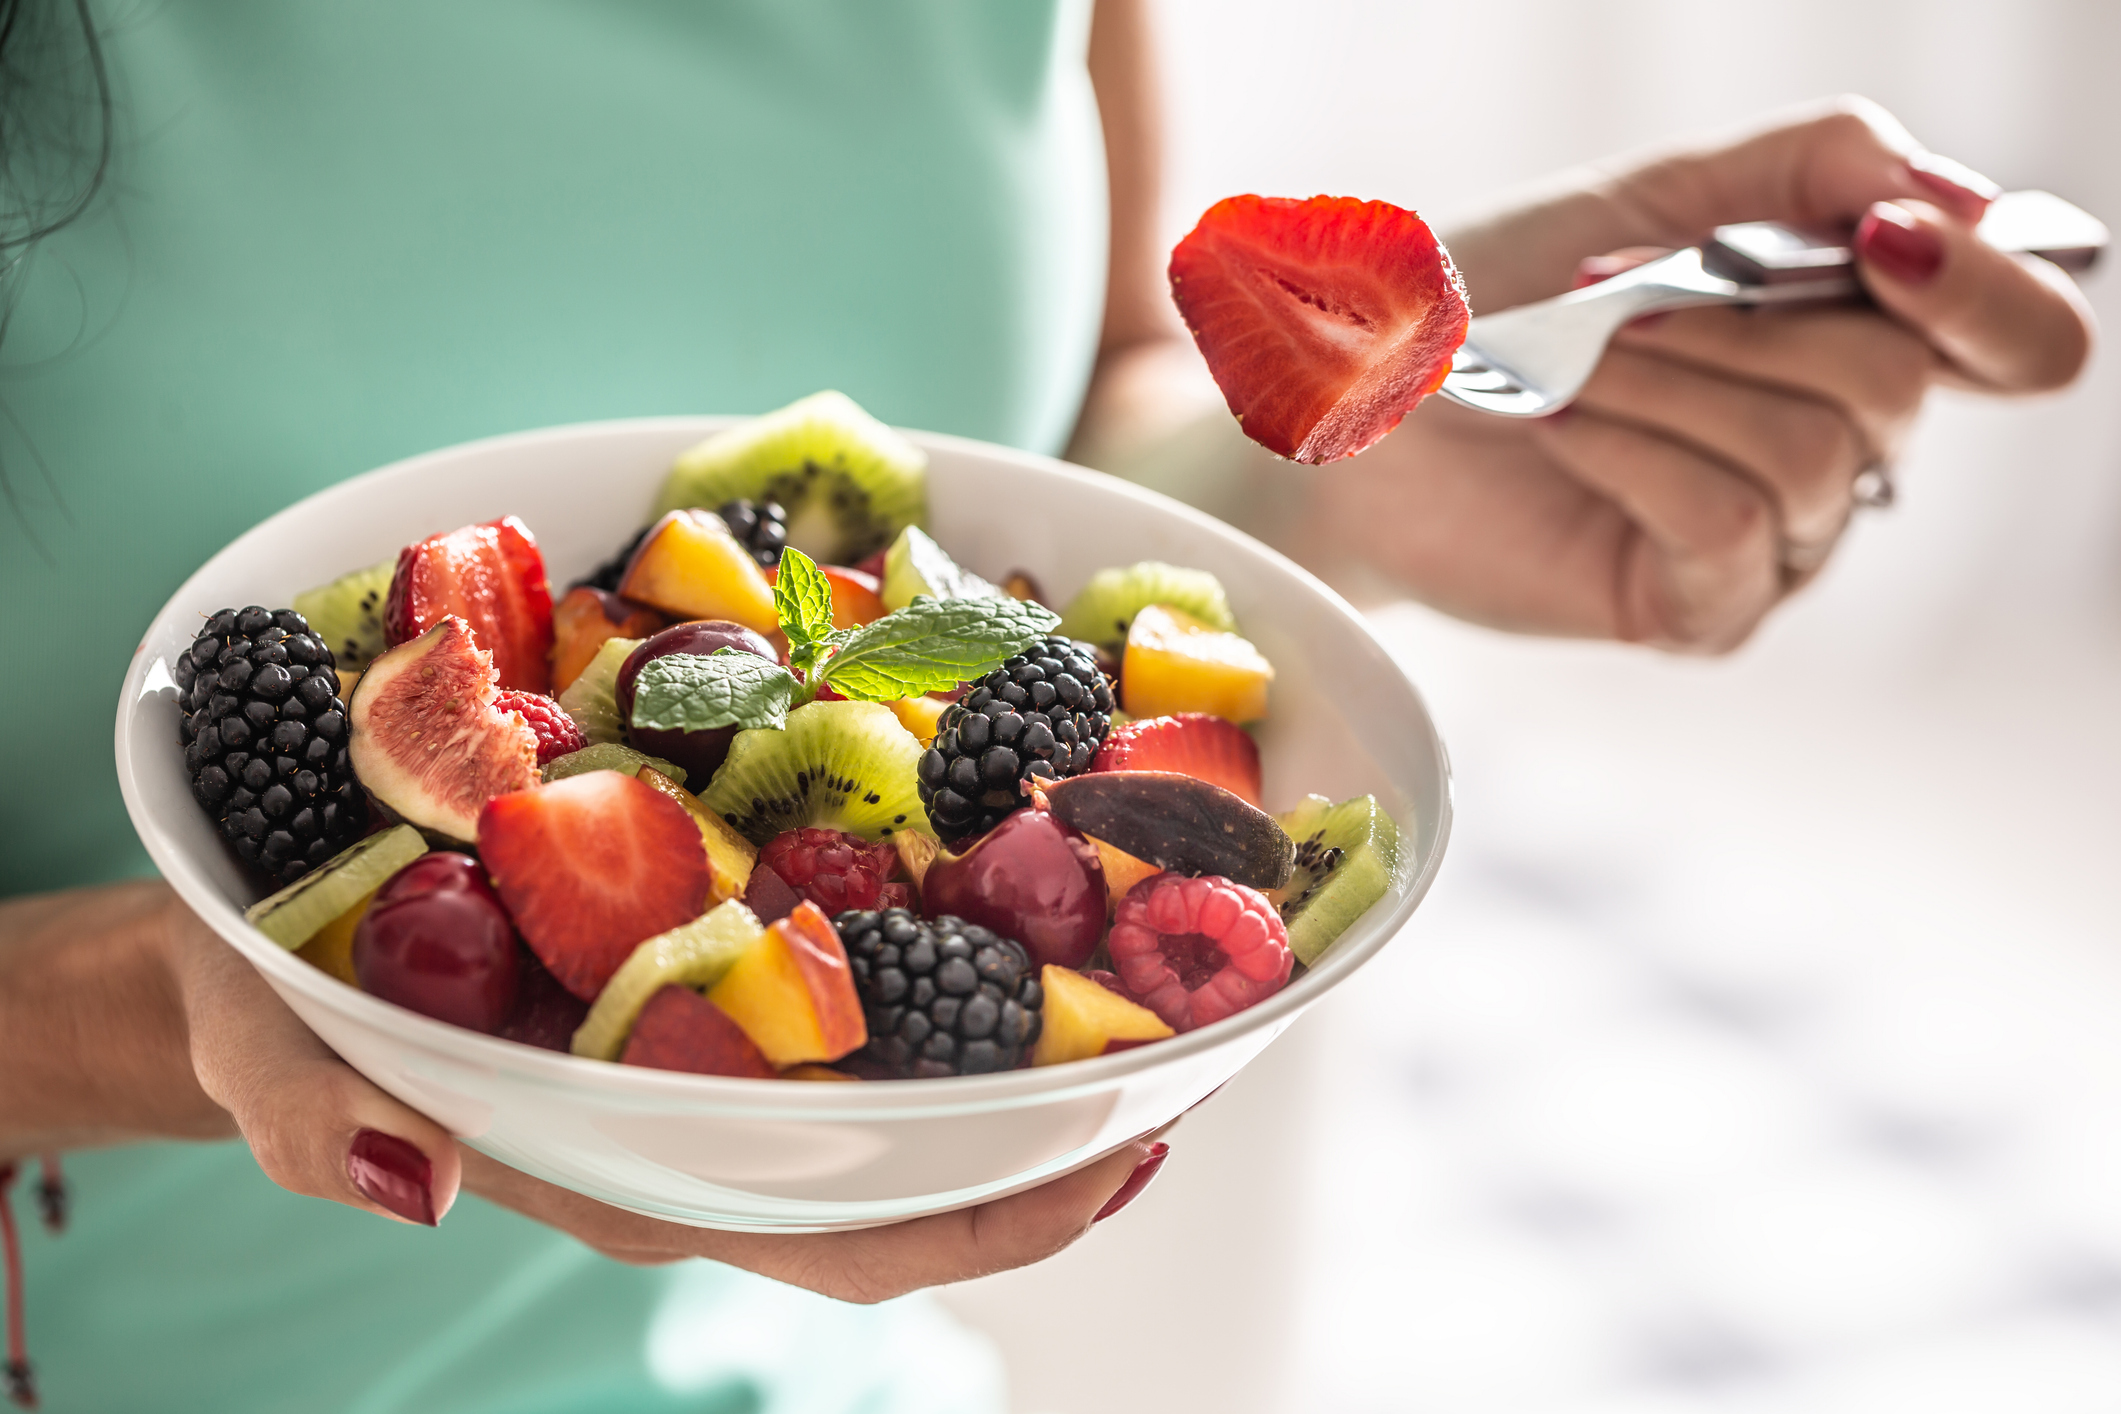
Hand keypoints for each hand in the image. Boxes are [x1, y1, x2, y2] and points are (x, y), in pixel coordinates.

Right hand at [1, 881, 1163, 1301]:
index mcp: (645, 1168)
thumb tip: (405, 1176)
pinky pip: (852, 949)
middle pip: (923, 1159)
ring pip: (905, 1056)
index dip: (991, 1220)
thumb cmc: (278, 1009)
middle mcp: (714, 1115)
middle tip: (1189, 1047)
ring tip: (1141, 944)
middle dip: (1059, 1120)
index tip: (1119, 1162)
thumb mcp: (275, 1054)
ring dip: (1026, 1013)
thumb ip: (320, 1116)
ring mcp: (721, 1037)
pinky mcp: (708, 948)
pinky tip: (994, 832)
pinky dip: (938, 910)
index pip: (852, 1236)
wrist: (265, 932)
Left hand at [1283, 98, 2094, 649]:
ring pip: (1808, 456)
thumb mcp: (1657, 197)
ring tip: (1564, 366)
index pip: (2019, 339)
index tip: (1890, 239)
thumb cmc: (1497, 299)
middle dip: (1736, 321)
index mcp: (1850, 334)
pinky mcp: (1699, 610)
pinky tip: (1558, 423)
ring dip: (1666, 382)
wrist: (1365, 400)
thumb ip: (1814, 169)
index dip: (1989, 289)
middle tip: (1609, 298)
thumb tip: (1952, 197)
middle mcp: (1838, 446)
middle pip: (1894, 383)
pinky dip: (1633, 452)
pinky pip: (1728, 525)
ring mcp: (1777, 542)